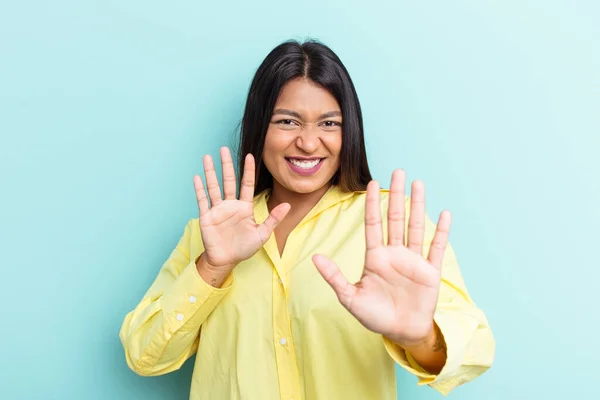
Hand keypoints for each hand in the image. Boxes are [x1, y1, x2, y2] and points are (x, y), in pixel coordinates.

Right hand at [194, 147, 290, 272]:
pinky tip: (197, 177)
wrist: (226, 260)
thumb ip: (273, 219)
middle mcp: (230, 205)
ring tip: (207, 157)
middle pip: (228, 180)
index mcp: (244, 207)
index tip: (250, 156)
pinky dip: (200, 189)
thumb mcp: (262, 234)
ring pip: (214, 187)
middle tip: (224, 148)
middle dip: (226, 165)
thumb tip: (287, 205)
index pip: (247, 184)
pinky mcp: (207, 217)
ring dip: (210, 172)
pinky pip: (203, 200)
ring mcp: (217, 210)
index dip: (248, 170)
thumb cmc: (244, 248)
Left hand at [312, 169, 451, 347]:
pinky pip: (436, 248)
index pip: (373, 224)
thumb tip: (314, 257)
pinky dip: (442, 231)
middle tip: (398, 171)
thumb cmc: (374, 315)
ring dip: (418, 205)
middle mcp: (395, 254)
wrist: (401, 332)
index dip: (373, 204)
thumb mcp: (350, 297)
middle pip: (396, 218)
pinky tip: (444, 213)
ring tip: (418, 184)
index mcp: (376, 257)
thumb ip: (334, 277)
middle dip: (397, 195)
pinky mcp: (430, 271)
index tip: (372, 183)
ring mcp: (413, 261)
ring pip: (416, 227)